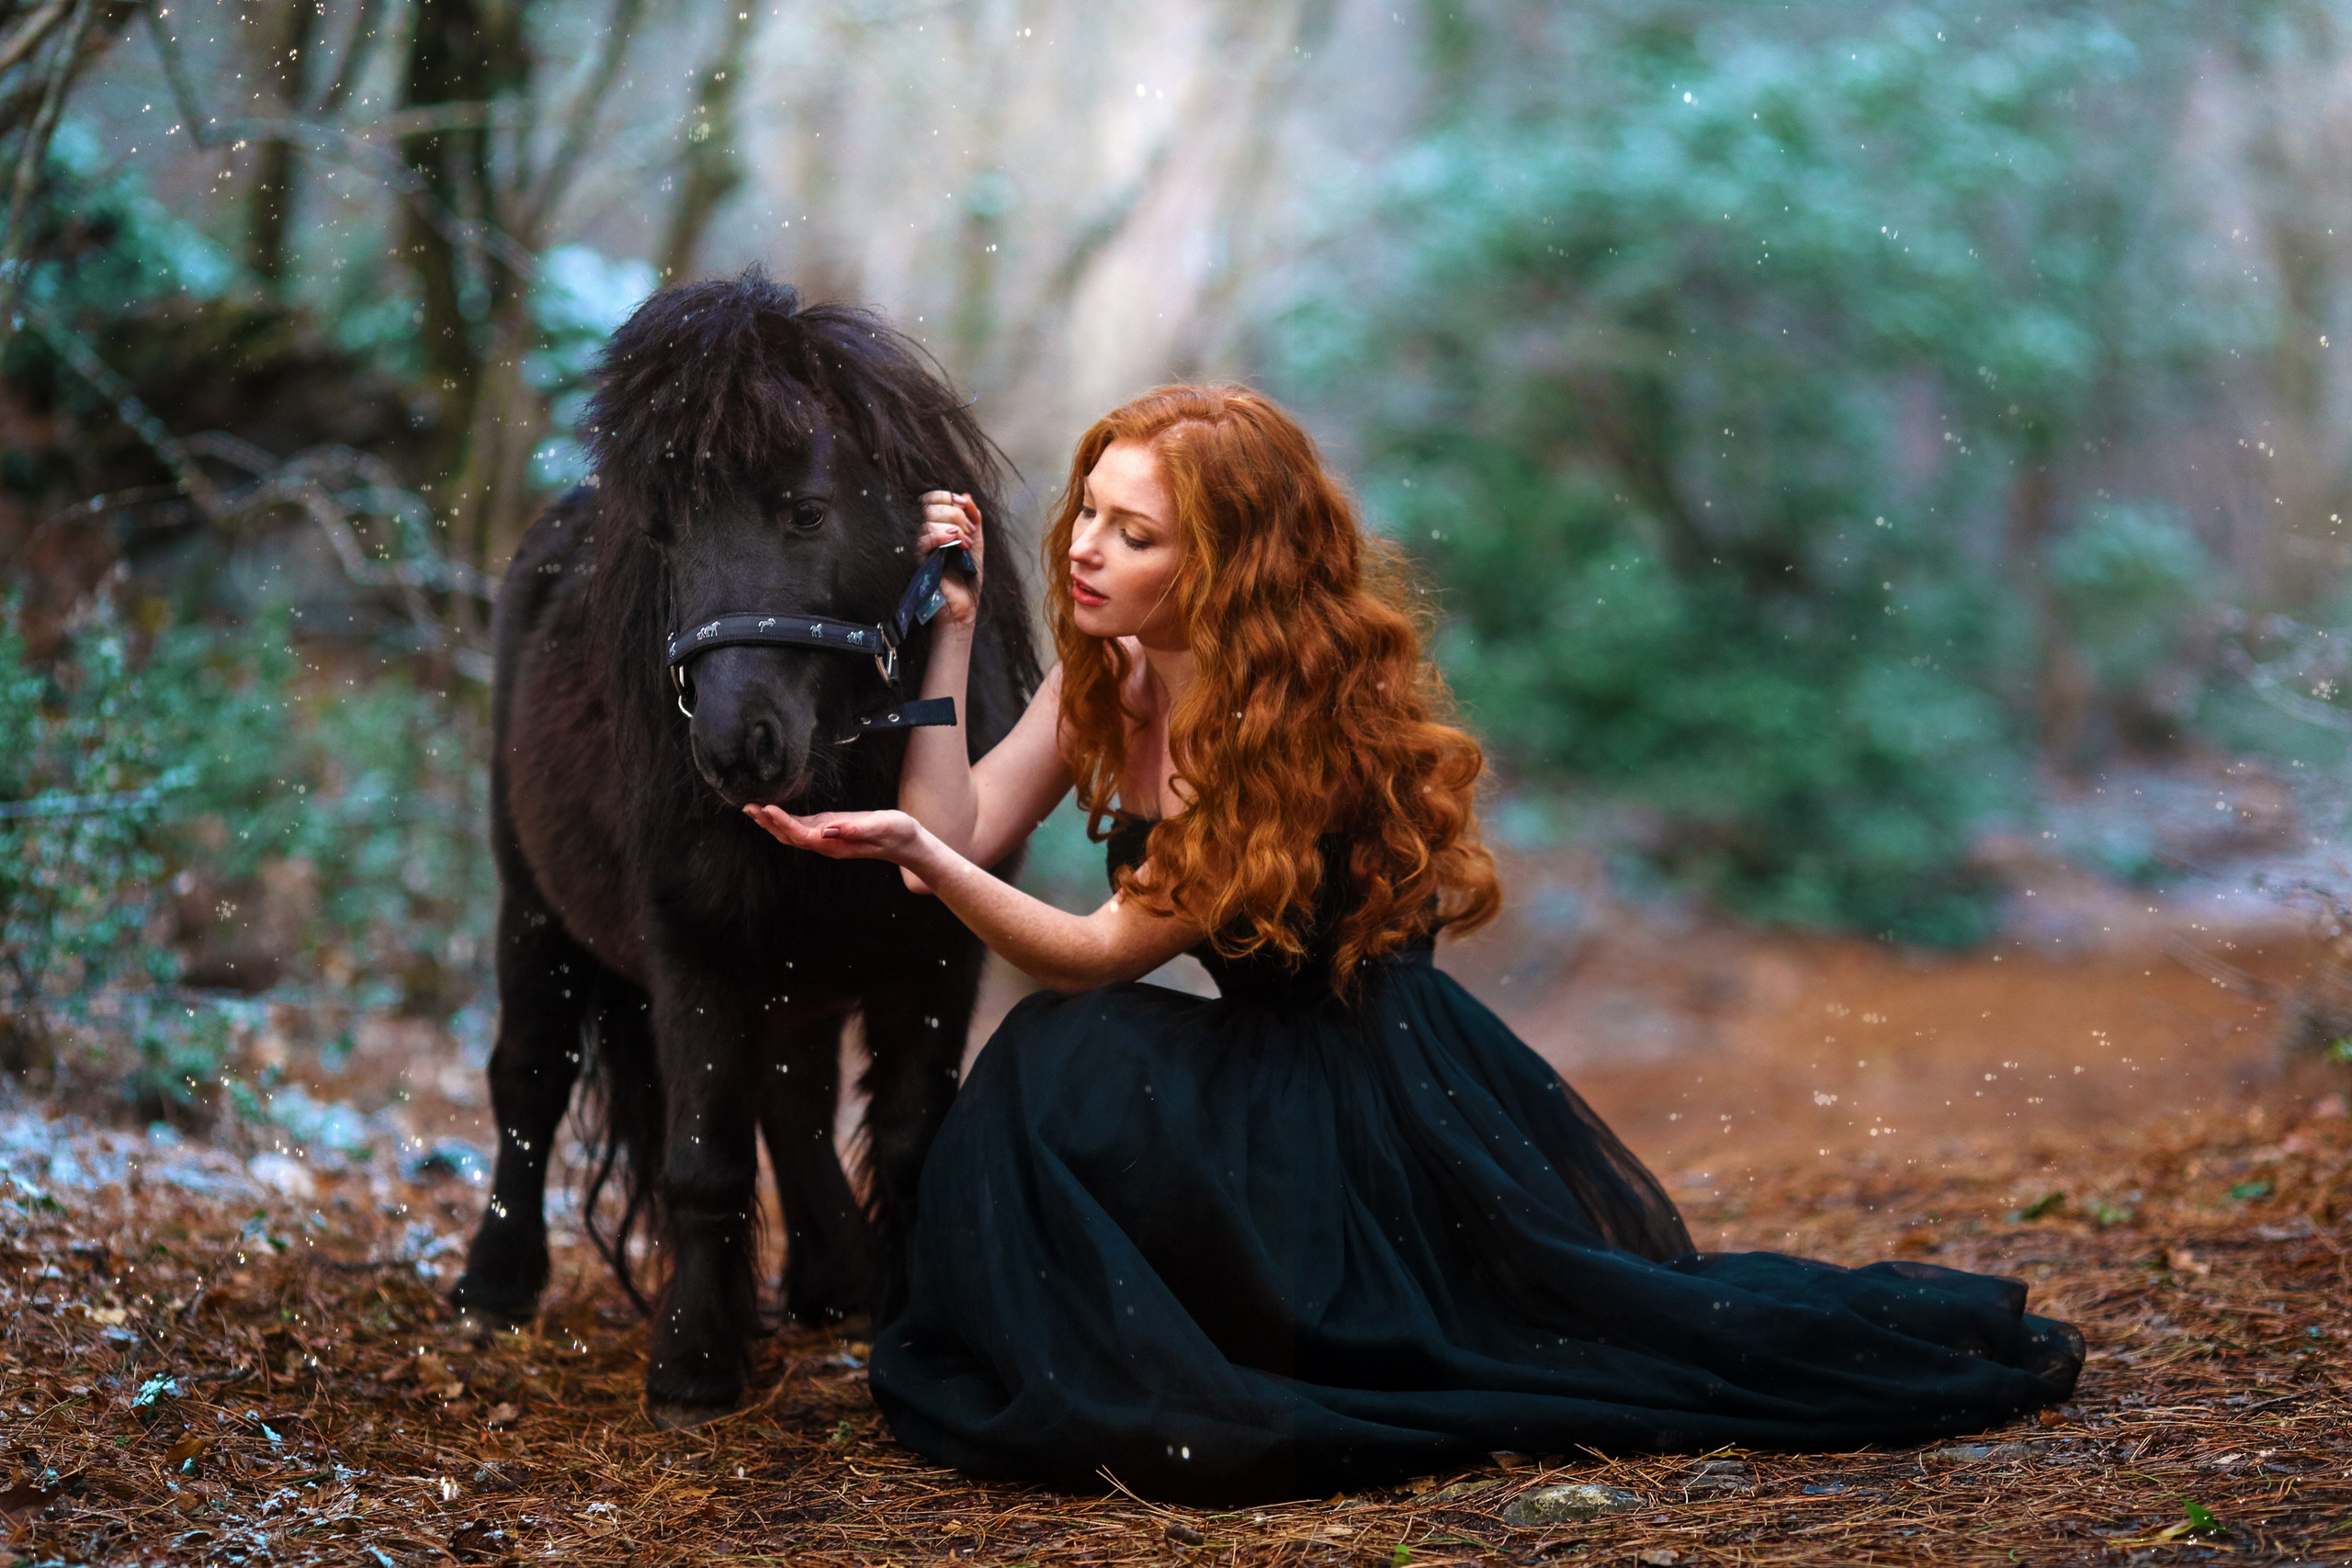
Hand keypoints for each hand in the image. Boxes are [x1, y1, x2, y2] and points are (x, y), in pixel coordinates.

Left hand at [744, 804, 925, 864]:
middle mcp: (827, 844)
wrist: (908, 843)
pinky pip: (803, 827)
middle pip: (790, 836)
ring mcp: (828, 838)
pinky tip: (775, 810)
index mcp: (835, 845)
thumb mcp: (880, 828)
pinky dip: (786, 818)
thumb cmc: (897, 833)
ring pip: (793, 832)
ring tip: (753, 808)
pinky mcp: (831, 829)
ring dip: (772, 822)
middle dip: (768, 823)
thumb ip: (854, 830)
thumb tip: (827, 830)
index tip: (767, 808)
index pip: (802, 835)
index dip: (783, 823)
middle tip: (748, 806)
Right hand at [915, 489, 982, 624]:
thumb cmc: (967, 579)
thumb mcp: (976, 543)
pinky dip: (943, 536)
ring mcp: (921, 548)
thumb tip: (966, 496)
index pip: (930, 499)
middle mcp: (925, 536)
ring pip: (928, 521)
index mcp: (936, 528)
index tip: (965, 507)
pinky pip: (924, 539)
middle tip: (969, 531)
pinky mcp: (918, 561)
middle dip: (955, 513)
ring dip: (953, 526)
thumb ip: (973, 519)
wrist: (964, 607)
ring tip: (965, 543)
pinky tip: (958, 545)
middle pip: (929, 506)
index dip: (947, 497)